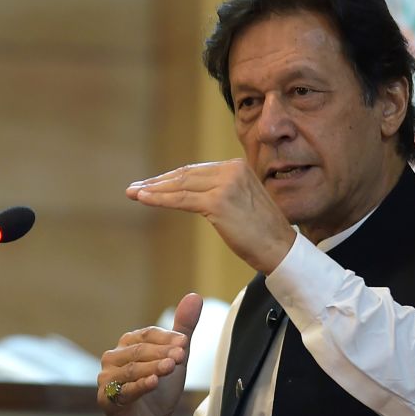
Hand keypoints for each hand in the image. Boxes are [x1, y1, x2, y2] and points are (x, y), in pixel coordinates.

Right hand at [97, 293, 202, 415]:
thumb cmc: (161, 391)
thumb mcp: (176, 358)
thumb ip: (183, 329)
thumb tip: (195, 296)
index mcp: (127, 344)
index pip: (146, 334)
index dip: (166, 338)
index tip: (185, 344)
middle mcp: (113, 358)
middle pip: (139, 350)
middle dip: (162, 353)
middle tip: (182, 356)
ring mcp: (107, 378)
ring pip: (132, 369)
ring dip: (153, 367)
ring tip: (171, 367)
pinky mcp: (106, 399)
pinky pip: (124, 390)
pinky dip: (140, 385)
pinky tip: (154, 382)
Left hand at [126, 159, 295, 273]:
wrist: (280, 248)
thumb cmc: (262, 233)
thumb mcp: (242, 202)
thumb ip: (222, 192)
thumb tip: (194, 193)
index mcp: (237, 167)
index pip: (196, 170)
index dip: (171, 177)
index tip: (151, 184)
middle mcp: (231, 170)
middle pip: (185, 174)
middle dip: (157, 182)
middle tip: (135, 188)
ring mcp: (225, 184)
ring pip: (180, 185)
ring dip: (153, 190)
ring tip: (134, 193)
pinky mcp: (218, 202)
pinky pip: (182, 199)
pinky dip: (160, 199)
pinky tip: (144, 199)